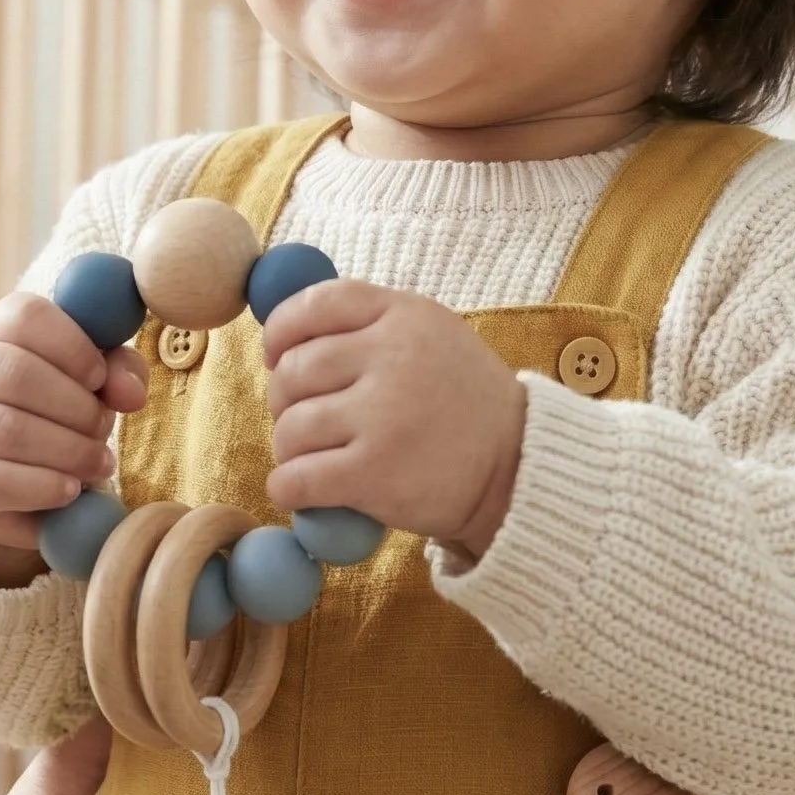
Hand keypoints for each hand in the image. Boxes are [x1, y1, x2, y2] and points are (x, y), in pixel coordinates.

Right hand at [0, 291, 148, 584]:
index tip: (99, 379)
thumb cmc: (50, 410)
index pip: (25, 316)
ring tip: (98, 463)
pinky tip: (70, 489)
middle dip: (76, 407)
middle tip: (103, 428)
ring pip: (6, 429)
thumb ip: (115, 372)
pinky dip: (44, 486)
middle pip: (15, 374)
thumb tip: (130, 392)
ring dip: (69, 450)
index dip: (74, 347)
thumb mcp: (85, 380)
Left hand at [262, 281, 524, 560]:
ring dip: (290, 448)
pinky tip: (300, 490)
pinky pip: (297, 477)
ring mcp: (383, 416)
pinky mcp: (374, 473)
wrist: (518, 470)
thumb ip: (373, 324)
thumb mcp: (434, 337)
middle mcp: (393, 357)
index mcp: (406, 315)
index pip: (317, 304)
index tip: (276, 355)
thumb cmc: (464, 403)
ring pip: (291, 427)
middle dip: (285, 399)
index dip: (282, 330)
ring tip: (314, 458)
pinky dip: (288, 487)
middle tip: (304, 419)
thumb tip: (285, 330)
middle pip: (294, 370)